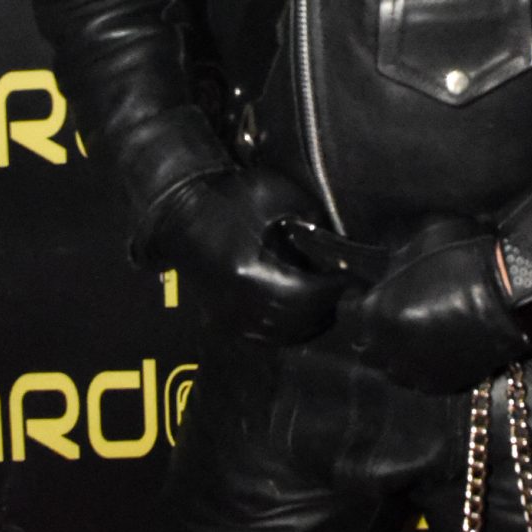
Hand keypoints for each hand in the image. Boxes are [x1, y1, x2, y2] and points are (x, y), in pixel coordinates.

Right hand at [149, 166, 342, 342]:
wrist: (177, 210)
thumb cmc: (226, 196)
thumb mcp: (274, 194)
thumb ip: (309, 219)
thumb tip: (340, 244)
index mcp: (247, 272)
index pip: (304, 294)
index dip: (333, 289)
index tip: (354, 276)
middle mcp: (236, 303)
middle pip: (296, 320)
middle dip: (327, 307)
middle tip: (349, 291)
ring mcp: (227, 316)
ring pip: (281, 335)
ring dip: (311, 322)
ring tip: (333, 302)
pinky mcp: (222, 320)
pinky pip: (264, 337)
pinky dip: (290, 330)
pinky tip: (307, 315)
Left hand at [338, 219, 531, 394]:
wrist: (514, 295)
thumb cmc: (466, 260)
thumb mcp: (422, 242)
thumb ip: (396, 261)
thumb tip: (387, 269)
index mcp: (376, 312)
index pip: (345, 312)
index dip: (352, 298)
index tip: (361, 289)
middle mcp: (389, 348)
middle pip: (364, 346)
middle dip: (370, 330)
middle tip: (385, 313)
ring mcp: (415, 370)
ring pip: (390, 368)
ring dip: (393, 352)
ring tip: (408, 335)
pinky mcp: (443, 384)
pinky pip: (418, 380)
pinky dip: (419, 366)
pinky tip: (430, 350)